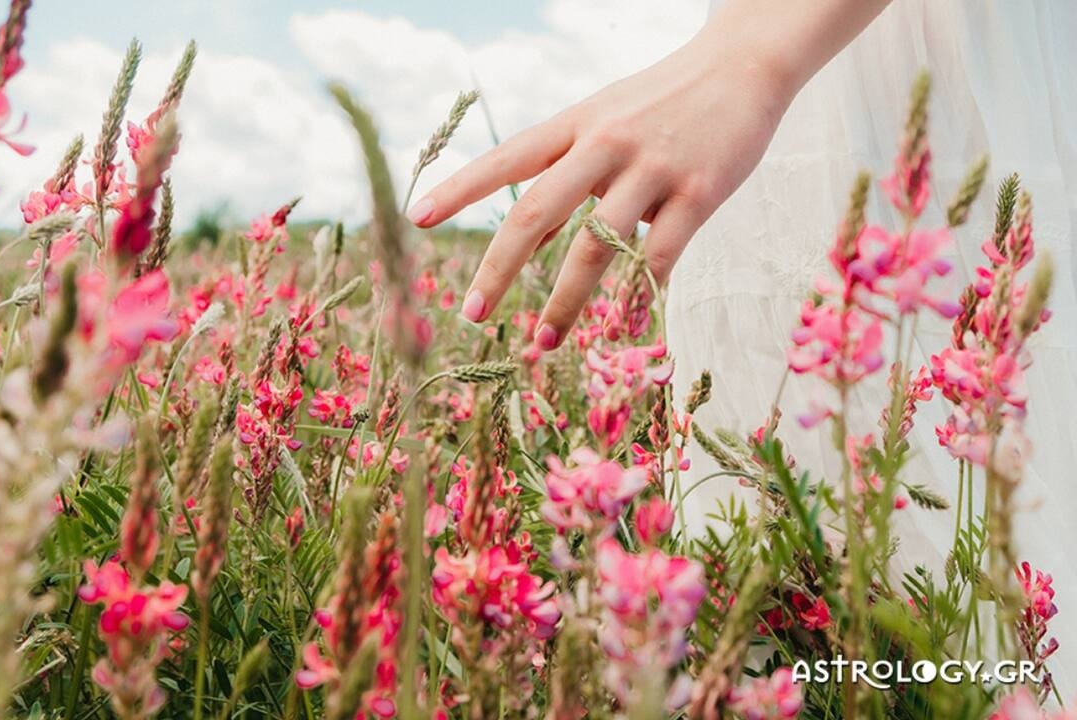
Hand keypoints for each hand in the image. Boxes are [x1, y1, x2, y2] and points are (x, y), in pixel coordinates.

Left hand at [407, 34, 794, 349]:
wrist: (744, 66)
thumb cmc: (662, 103)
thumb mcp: (603, 121)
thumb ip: (566, 177)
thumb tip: (526, 244)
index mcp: (574, 124)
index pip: (507, 158)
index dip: (461, 188)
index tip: (419, 218)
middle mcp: (605, 142)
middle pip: (537, 211)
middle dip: (499, 267)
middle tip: (471, 313)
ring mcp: (652, 166)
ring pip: (596, 245)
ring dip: (564, 302)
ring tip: (543, 341)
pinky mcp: (700, 191)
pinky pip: (660, 257)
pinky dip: (636, 297)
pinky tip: (621, 327)